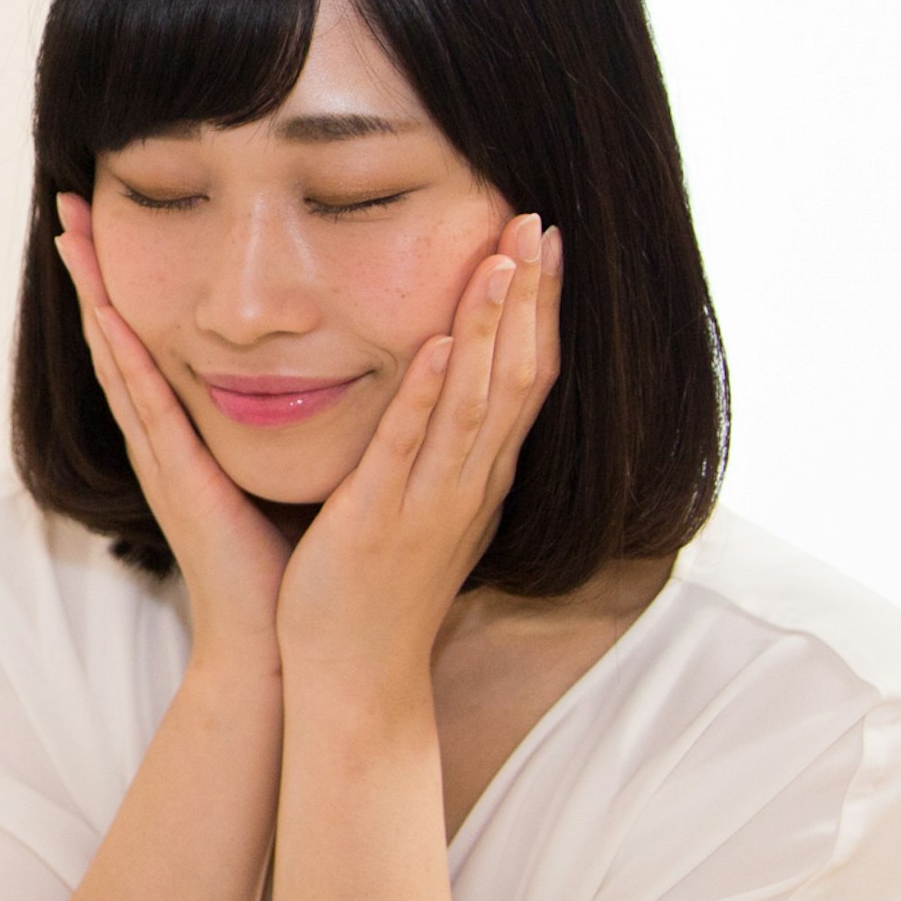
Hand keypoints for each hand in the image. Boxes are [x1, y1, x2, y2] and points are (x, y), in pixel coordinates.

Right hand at [54, 192, 291, 677]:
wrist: (271, 646)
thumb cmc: (282, 568)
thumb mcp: (275, 475)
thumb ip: (280, 428)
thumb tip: (311, 376)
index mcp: (184, 437)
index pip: (145, 344)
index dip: (122, 284)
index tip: (108, 225)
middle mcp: (161, 440)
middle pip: (115, 338)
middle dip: (92, 272)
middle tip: (68, 206)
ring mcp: (161, 459)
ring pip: (118, 359)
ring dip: (92, 296)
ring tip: (71, 238)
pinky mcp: (177, 480)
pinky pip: (147, 407)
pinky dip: (125, 357)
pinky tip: (111, 315)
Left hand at [275, 213, 562, 715]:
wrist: (355, 680)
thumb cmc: (378, 593)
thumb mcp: (423, 509)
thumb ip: (437, 453)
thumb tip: (446, 393)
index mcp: (478, 477)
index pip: (525, 378)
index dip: (539, 308)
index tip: (544, 241)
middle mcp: (469, 484)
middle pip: (517, 375)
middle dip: (528, 297)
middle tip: (535, 221)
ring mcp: (431, 503)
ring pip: (476, 403)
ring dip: (489, 329)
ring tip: (501, 259)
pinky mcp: (380, 521)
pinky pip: (409, 450)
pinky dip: (427, 397)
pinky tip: (436, 346)